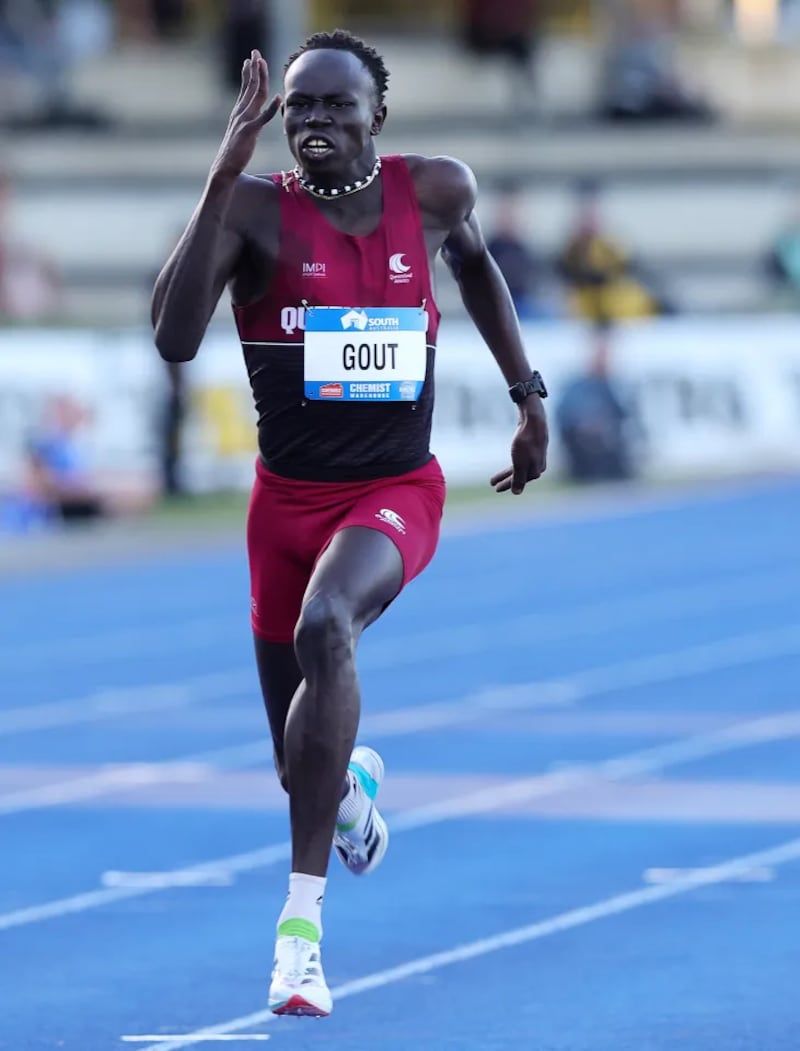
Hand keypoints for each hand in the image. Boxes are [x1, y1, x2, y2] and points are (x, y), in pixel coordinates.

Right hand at [211, 50, 280, 180]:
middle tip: (256, 52)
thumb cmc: (234, 154)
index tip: (250, 59)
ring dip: (260, 78)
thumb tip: (255, 118)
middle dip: (254, 68)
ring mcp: (244, 120)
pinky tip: (278, 98)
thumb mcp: (242, 134)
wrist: (225, 167)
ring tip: (262, 63)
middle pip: (251, 86)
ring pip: (255, 95)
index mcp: (239, 113)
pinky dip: (271, 108)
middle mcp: (240, 113)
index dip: (248, 73)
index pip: (245, 89)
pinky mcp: (250, 131)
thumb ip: (249, 124)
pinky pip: (262, 117)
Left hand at [490, 397, 548, 494]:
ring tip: (496, 476)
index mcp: (536, 471)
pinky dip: (514, 463)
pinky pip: (521, 458)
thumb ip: (518, 478)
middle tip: (493, 484)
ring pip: (520, 467)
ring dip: (507, 473)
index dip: (507, 485)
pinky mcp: (533, 446)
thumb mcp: (520, 463)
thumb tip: (516, 493)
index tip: (495, 488)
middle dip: (506, 480)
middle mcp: (538, 465)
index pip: (520, 482)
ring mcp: (536, 455)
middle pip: (519, 475)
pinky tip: (511, 461)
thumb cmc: (526, 442)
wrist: (533, 420)